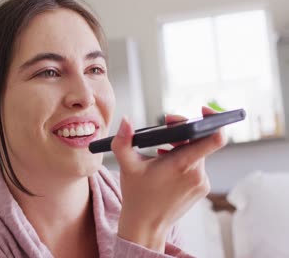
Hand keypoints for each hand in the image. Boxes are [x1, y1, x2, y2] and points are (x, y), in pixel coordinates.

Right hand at [111, 106, 225, 252]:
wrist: (145, 225)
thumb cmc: (136, 195)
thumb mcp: (126, 166)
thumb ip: (123, 140)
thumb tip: (125, 121)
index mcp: (182, 165)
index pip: (213, 138)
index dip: (213, 120)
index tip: (203, 111)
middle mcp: (197, 173)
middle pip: (200, 141)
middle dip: (182, 132)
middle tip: (165, 129)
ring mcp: (202, 183)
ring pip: (198, 153)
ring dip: (182, 147)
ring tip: (161, 152)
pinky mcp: (202, 189)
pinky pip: (197, 166)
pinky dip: (184, 160)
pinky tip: (167, 164)